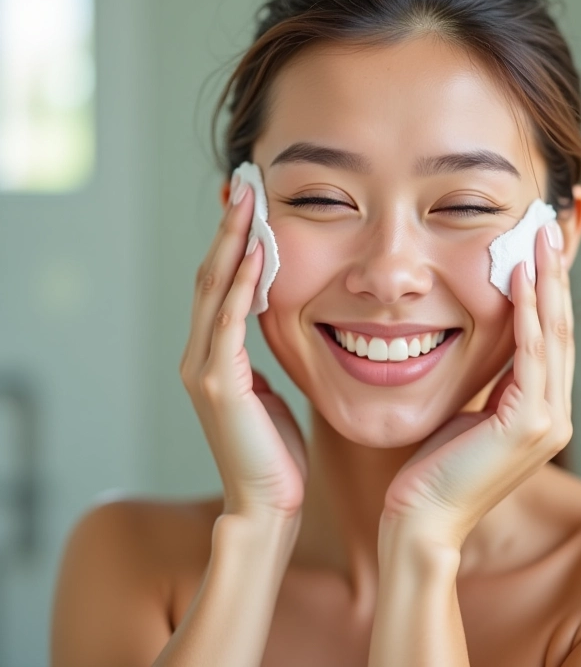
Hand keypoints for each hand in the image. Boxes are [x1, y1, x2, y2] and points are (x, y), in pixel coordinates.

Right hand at [179, 181, 307, 520]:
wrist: (266, 502)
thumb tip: (273, 320)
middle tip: (243, 186)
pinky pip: (230, 322)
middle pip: (210, 276)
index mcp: (213, 355)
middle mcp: (200, 355)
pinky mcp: (218, 383)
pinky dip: (241, 285)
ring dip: (232, 244)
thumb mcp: (267, 390)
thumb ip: (259, 355)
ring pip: (214, 290)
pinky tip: (258, 253)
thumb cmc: (274, 450)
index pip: (220, 285)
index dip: (232, 243)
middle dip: (228, 230)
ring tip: (246, 202)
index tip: (249, 205)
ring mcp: (204, 368)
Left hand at [381, 221, 573, 547]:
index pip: (550, 338)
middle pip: (561, 329)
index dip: (548, 291)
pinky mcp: (528, 425)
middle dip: (555, 276)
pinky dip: (529, 313)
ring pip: (554, 335)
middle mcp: (554, 414)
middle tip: (548, 229)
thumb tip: (486, 342)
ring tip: (540, 239)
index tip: (539, 249)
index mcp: (540, 410)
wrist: (422, 516)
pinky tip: (521, 277)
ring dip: (547, 283)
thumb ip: (490, 382)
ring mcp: (547, 422)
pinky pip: (532, 355)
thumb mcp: (469, 410)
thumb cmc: (435, 465)